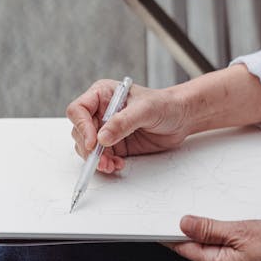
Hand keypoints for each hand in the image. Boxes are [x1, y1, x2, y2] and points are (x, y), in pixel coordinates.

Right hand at [66, 79, 189, 173]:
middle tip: (102, 160)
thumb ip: (123, 122)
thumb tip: (102, 137)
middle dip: (89, 149)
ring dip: (96, 160)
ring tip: (111, 165)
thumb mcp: (145, 109)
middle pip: (80, 132)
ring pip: (88, 148)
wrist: (181, 118)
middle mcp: (100, 112)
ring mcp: (106, 130)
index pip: (79, 110)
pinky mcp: (114, 145)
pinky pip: (101, 157)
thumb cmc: (165, 104)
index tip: (92, 142)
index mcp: (102, 95)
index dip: (81, 126)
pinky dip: (106, 164)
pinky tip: (117, 165)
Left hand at [170, 216, 260, 260]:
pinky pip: (226, 253)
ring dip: (208, 234)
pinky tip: (226, 228)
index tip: (160, 222)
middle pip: (197, 249)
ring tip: (205, 216)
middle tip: (182, 211)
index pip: (185, 249)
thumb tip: (183, 224)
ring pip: (212, 250)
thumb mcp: (239, 231)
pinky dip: (222, 239)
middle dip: (190, 232)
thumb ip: (209, 229)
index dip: (171, 234)